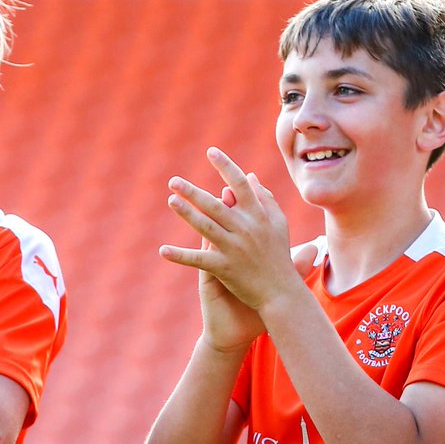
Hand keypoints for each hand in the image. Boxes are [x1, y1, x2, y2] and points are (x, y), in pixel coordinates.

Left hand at [160, 147, 307, 339]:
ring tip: (171, 200)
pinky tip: (163, 250)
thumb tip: (251, 175)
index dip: (226, 166)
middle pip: (216, 204)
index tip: (211, 151)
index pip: (240, 185)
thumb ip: (265, 198)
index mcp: (258, 215)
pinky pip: (198, 260)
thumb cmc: (278, 255)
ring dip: (187, 213)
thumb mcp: (278, 224)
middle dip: (194, 192)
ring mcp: (234, 248)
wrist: (281, 292)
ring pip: (206, 227)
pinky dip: (180, 256)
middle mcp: (245, 229)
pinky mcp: (225, 268)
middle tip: (173, 180)